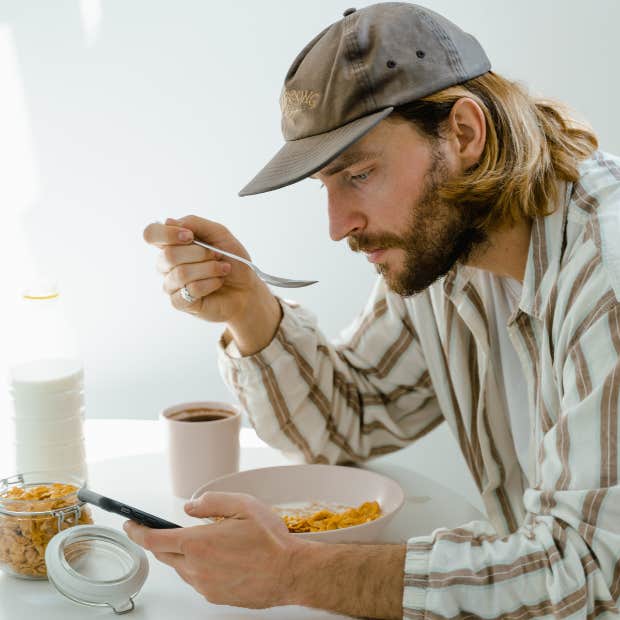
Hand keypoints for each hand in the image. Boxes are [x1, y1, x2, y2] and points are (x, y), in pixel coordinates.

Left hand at [123, 492, 300, 607]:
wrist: (291, 573)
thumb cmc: (271, 540)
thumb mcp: (243, 505)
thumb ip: (211, 502)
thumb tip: (190, 506)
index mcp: (199, 543)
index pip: (154, 540)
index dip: (138, 532)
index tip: (131, 525)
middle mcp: (197, 568)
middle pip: (164, 556)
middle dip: (160, 542)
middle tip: (167, 530)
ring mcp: (205, 586)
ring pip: (182, 569)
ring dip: (183, 555)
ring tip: (207, 542)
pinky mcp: (216, 598)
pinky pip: (198, 580)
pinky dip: (199, 568)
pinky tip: (220, 559)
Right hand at [143, 215, 262, 323]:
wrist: (247, 288)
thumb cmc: (232, 261)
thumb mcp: (219, 234)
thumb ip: (195, 224)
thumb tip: (169, 221)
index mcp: (172, 244)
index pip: (151, 234)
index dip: (167, 234)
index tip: (190, 236)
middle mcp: (167, 264)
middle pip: (169, 255)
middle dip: (200, 253)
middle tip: (218, 256)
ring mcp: (171, 284)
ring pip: (181, 273)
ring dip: (209, 269)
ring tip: (223, 270)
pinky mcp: (179, 302)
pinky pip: (191, 290)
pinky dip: (211, 283)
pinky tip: (218, 283)